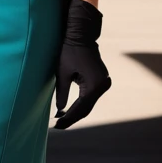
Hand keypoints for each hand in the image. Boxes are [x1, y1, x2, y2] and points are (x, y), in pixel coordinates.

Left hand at [53, 0, 110, 129]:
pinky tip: (69, 110)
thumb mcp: (62, 72)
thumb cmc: (70, 51)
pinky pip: (91, 97)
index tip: (57, 125)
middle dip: (72, 118)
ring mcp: (104, 83)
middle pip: (87, 108)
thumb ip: (62, 93)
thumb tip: (60, 111)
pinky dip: (81, 104)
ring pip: (89, 104)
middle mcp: (103, 85)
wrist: (82, 35)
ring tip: (61, 120)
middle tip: (58, 126)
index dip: (68, 117)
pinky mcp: (102, 81)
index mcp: (94, 84)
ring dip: (76, 112)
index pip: (80, 107)